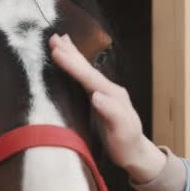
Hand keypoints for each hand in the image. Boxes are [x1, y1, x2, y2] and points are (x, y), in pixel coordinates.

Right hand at [49, 34, 166, 183]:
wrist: (135, 152)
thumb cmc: (127, 144)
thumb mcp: (122, 131)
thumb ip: (112, 113)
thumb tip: (96, 95)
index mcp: (112, 94)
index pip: (89, 76)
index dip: (72, 64)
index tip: (57, 52)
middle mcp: (109, 89)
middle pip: (87, 68)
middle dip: (70, 52)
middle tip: (54, 38)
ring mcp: (105, 92)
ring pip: (85, 69)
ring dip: (72, 54)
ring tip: (61, 40)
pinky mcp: (99, 98)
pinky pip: (84, 77)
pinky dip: (76, 65)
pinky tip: (71, 61)